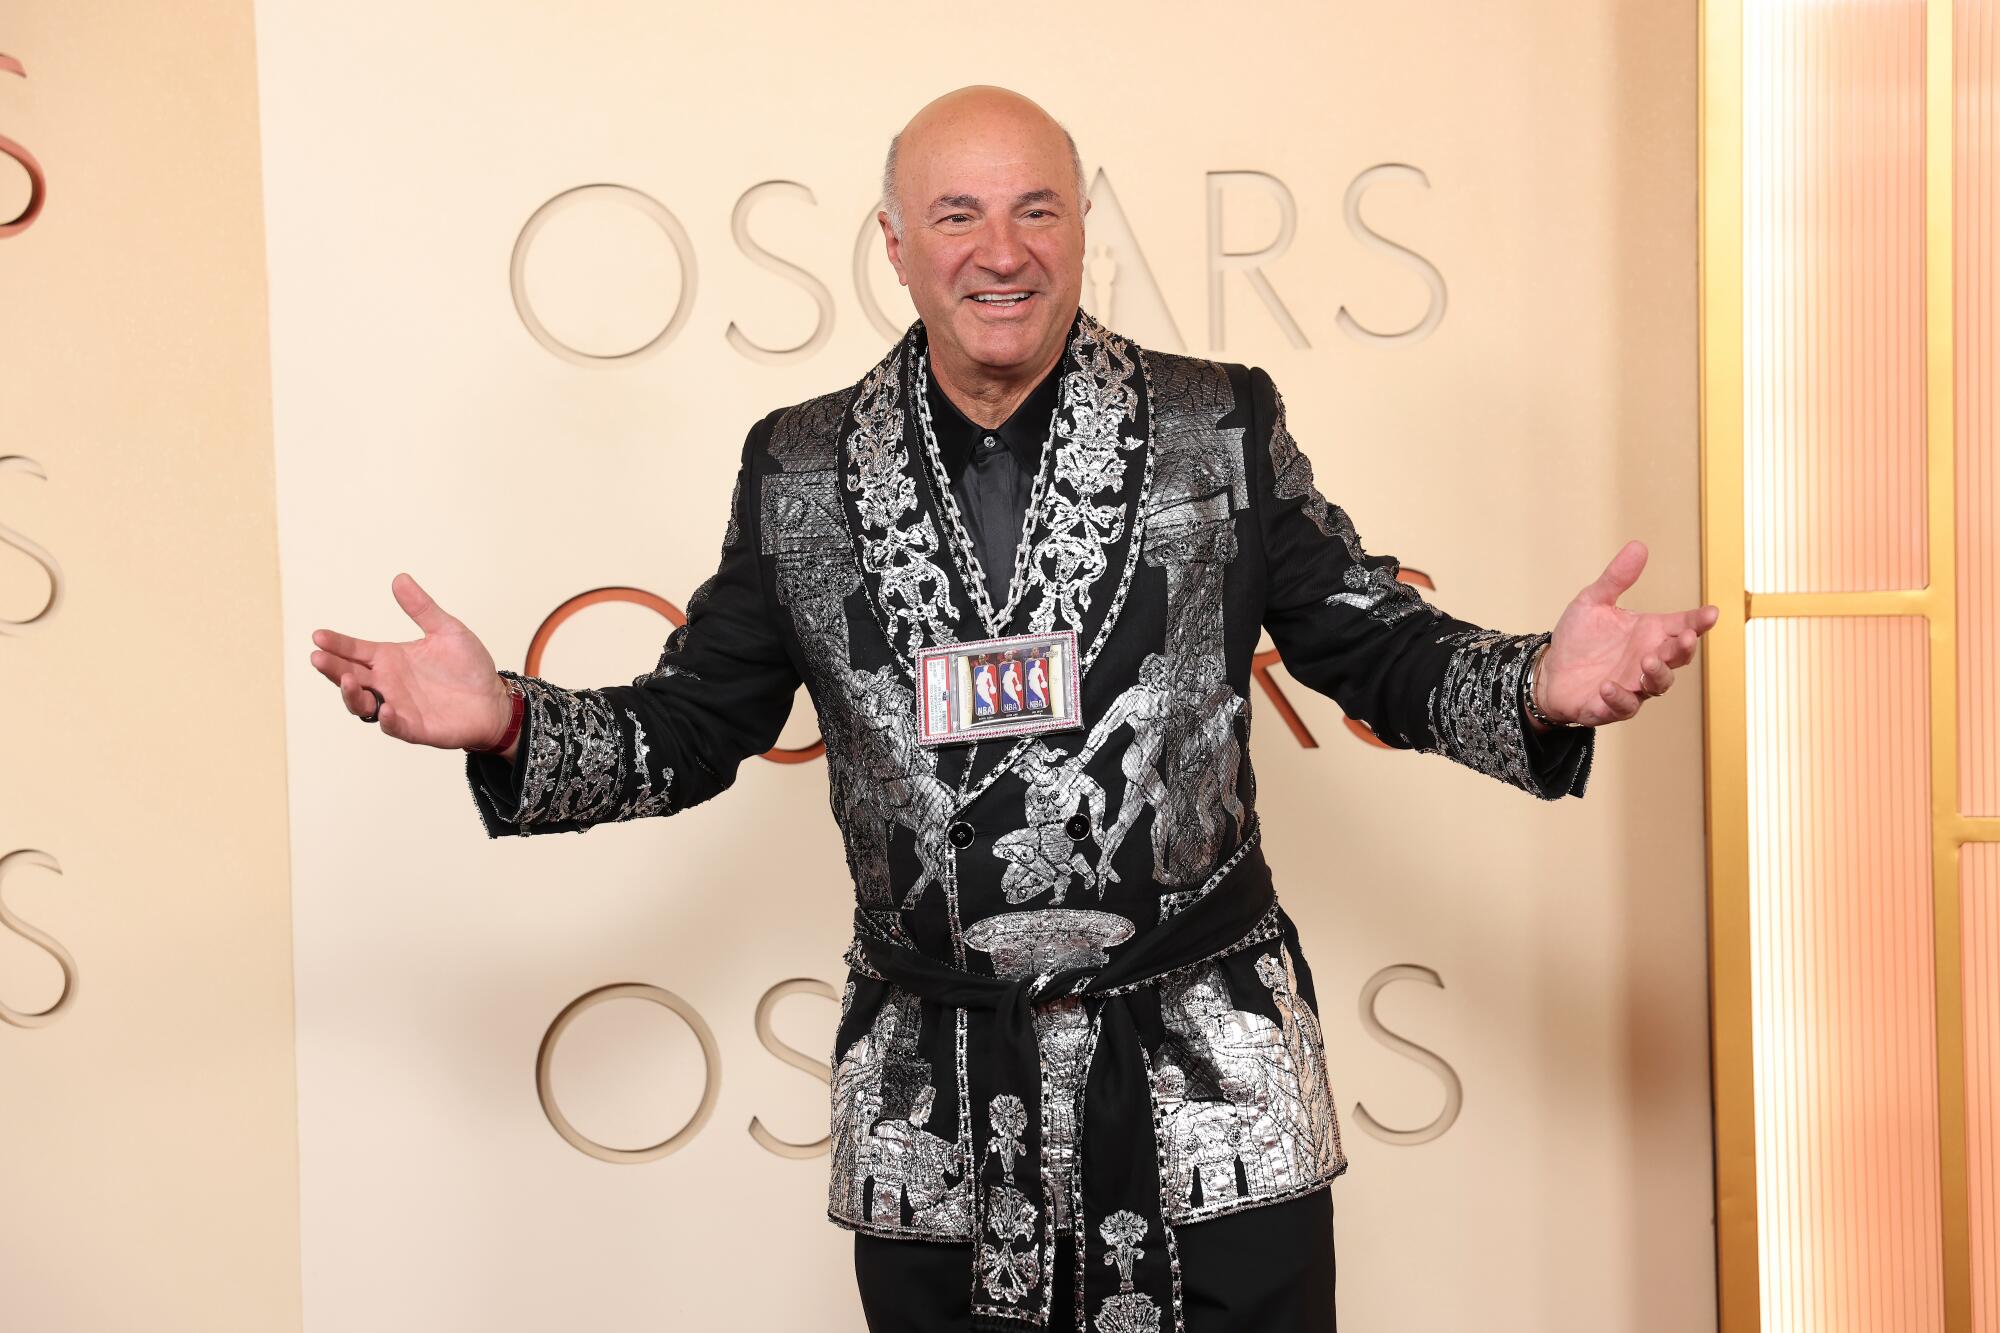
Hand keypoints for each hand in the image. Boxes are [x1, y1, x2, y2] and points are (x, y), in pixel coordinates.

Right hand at [308, 572, 514, 751]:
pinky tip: (387, 707)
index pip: (355, 650)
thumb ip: (422, 608)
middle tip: (318, 657)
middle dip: (332, 668)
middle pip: (349, 676)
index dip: (336, 644)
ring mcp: (398, 706)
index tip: (318, 636)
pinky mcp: (415, 727)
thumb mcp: (447, 630)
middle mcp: (388, 683)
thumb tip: (400, 578)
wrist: (495, 700)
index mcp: (390, 658)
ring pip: (362, 704)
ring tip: (347, 679)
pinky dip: (388, 719)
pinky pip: (395, 726)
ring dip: (351, 694)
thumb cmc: (469, 667)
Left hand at [1536, 540, 1717, 726]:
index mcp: (1649, 633)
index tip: (1711, 613)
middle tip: (1686, 638)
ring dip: (1657, 674)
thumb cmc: (1579, 639)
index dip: (1700, 621)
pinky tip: (1608, 686)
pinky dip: (1619, 699)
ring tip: (1646, 662)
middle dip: (1684, 649)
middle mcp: (1647, 660)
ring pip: (1658, 685)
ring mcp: (1632, 685)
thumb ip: (1616, 578)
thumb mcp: (1593, 602)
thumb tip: (1638, 545)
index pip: (1683, 626)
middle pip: (1677, 657)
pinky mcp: (1609, 706)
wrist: (1549, 671)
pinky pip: (1623, 707)